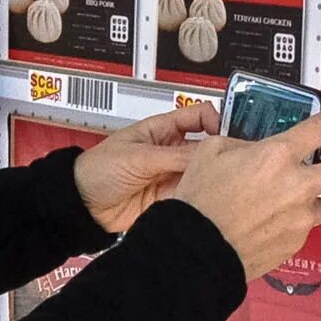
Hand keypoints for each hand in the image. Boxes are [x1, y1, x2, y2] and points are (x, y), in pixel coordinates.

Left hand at [74, 102, 219, 233]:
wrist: (83, 204)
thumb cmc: (100, 169)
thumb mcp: (139, 157)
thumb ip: (175, 157)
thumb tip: (211, 154)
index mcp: (163, 129)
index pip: (199, 116)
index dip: (216, 121)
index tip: (228, 135)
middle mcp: (173, 150)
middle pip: (207, 145)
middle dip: (222, 151)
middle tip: (238, 162)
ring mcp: (173, 174)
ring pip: (204, 171)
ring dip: (214, 176)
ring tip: (230, 183)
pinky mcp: (172, 197)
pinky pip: (194, 193)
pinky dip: (204, 196)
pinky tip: (214, 199)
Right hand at [167, 105, 320, 279]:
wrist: (196, 249)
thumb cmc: (200, 204)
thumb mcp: (212, 152)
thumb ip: (243, 144)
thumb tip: (254, 147)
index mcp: (277, 156)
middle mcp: (296, 185)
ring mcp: (299, 217)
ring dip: (308, 202)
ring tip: (280, 204)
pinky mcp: (295, 243)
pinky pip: (302, 229)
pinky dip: (289, 225)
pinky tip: (264, 224)